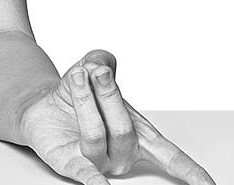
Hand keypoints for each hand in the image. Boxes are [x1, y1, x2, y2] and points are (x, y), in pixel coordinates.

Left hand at [18, 48, 216, 184]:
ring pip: (95, 135)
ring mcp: (97, 162)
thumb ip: (100, 61)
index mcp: (140, 137)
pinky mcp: (69, 163)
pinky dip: (93, 181)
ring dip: (85, 101)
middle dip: (108, 93)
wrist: (42, 102)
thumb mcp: (92, 70)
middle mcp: (122, 154)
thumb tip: (100, 62)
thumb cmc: (78, 93)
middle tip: (96, 71)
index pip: (171, 157)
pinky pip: (83, 173)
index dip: (192, 172)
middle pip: (124, 129)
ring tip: (77, 77)